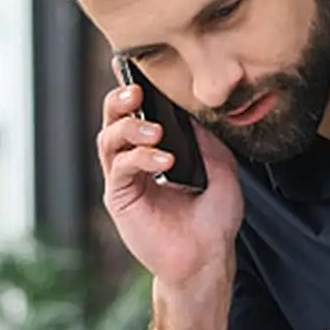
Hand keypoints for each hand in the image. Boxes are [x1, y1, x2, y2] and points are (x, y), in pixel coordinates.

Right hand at [97, 78, 242, 287]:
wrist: (206, 258)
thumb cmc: (214, 221)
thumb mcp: (221, 170)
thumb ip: (207, 140)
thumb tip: (196, 111)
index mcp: (157, 151)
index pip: (139, 114)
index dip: (134, 91)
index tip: (139, 71)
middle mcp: (136, 162)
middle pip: (114, 120)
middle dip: (120, 100)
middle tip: (136, 91)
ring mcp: (126, 179)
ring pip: (109, 139)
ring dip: (129, 126)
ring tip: (154, 130)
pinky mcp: (120, 198)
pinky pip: (120, 167)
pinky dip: (139, 156)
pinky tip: (163, 160)